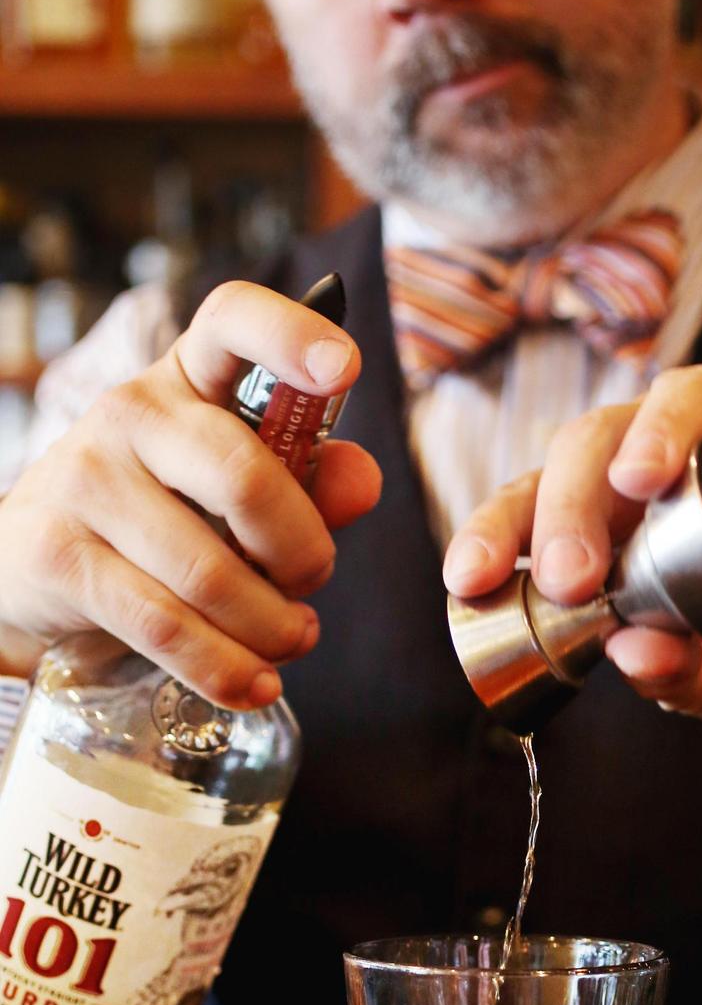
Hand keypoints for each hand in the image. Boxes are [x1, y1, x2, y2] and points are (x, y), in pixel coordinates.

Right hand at [0, 282, 381, 708]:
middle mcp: (131, 412)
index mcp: (188, 377)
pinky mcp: (60, 556)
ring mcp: (86, 480)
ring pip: (209, 572)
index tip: (347, 368)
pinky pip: (165, 625)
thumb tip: (364, 482)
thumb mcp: (237, 494)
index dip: (292, 335)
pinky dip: (224, 668)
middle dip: (303, 552)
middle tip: (312, 583)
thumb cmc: (162, 520)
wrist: (32, 568)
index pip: (232, 320)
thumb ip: (309, 485)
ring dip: (270, 626)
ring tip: (290, 639)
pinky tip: (255, 684)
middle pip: (244, 478)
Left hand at [442, 366, 701, 726]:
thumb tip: (629, 657)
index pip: (536, 504)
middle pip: (593, 446)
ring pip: (676, 398)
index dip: (499, 532)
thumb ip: (674, 675)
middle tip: (573, 576)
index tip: (472, 577)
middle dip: (569, 505)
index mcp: (612, 518)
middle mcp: (665, 462)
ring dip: (651, 437)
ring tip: (639, 485)